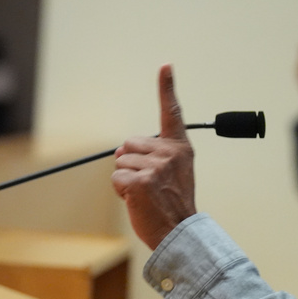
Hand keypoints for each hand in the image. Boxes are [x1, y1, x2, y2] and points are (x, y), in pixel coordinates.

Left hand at [112, 65, 196, 249]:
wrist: (179, 233)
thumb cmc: (172, 204)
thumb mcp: (173, 173)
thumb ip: (154, 156)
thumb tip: (121, 149)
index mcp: (180, 148)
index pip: (172, 113)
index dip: (167, 88)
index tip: (165, 65)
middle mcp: (170, 153)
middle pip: (129, 144)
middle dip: (130, 164)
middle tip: (149, 185)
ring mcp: (156, 166)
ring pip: (120, 161)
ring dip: (125, 179)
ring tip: (146, 194)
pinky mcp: (141, 181)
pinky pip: (116, 178)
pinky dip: (121, 191)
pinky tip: (138, 200)